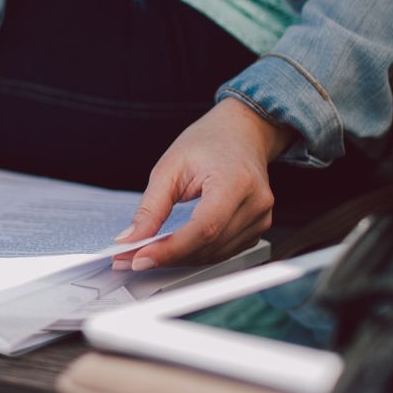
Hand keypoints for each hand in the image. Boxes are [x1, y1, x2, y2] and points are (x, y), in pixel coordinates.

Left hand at [111, 98, 294, 270]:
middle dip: (168, 256)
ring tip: (150, 251)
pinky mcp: (258, 228)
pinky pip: (224, 252)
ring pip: (215, 254)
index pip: (204, 228)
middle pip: (208, 245)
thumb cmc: (208, 143)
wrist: (241, 133)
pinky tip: (177, 247)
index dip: (171, 249)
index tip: (140, 258)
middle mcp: (255, 202)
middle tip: (132, 257)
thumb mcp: (170, 167)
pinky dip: (197, 253)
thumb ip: (150, 208)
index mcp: (235, 181)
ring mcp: (261, 218)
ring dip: (180, 259)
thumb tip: (131, 240)